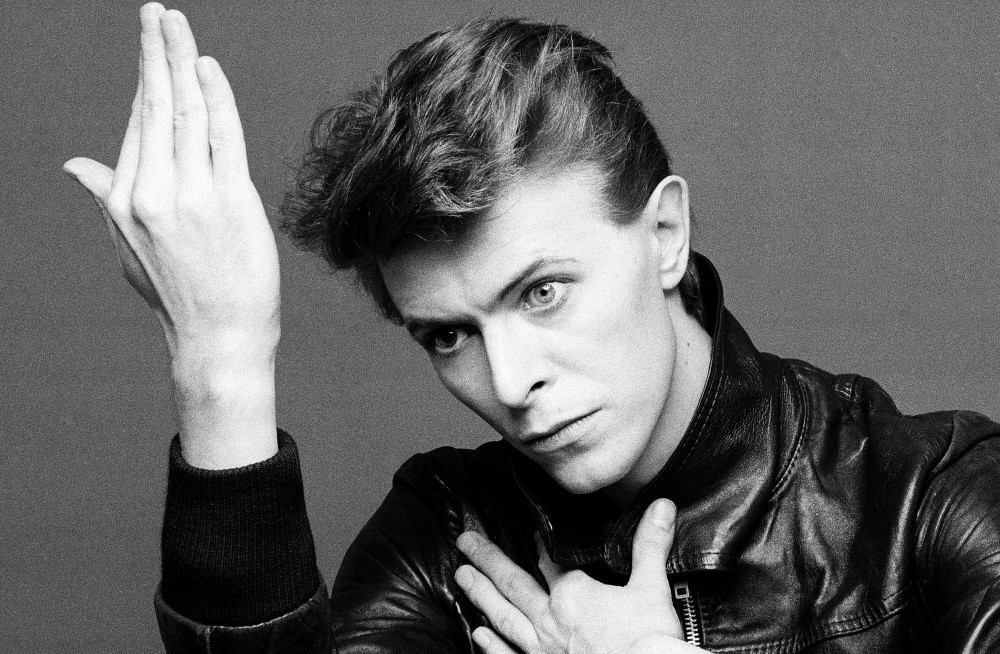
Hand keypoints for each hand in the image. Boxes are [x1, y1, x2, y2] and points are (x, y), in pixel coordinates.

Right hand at [63, 4, 278, 466]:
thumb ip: (106, 197)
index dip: (147, 80)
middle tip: (159, 13)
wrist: (217, 337)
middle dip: (157, 53)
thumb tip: (75, 165)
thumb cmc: (179, 291)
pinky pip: (222, 136)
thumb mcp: (129, 245)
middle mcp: (151, 192)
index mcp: (124, 198)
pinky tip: (209, 68)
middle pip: (156, 107)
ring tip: (178, 26)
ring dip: (183, 62)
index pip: (138, 124)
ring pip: (186, 113)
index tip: (152, 45)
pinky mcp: (230, 201)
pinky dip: (217, 98)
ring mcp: (190, 196)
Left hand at [455, 499, 706, 653]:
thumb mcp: (651, 587)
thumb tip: (661, 506)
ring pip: (503, 616)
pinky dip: (492, 645)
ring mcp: (542, 648)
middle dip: (487, 560)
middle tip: (464, 541)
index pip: (549, 562)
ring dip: (481, 595)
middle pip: (513, 583)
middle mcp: (550, 619)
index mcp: (573, 594)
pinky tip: (478, 634)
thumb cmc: (649, 639)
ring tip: (460, 576)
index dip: (538, 545)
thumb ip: (650, 545)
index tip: (527, 532)